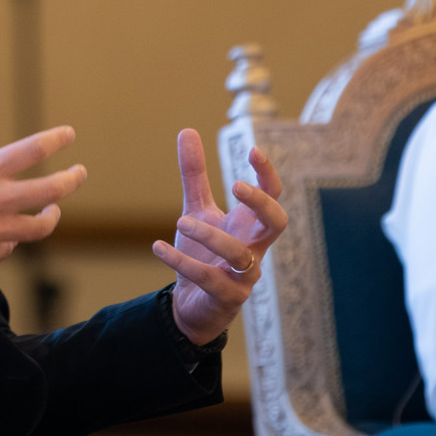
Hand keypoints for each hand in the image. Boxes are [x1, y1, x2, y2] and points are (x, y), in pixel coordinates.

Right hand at [0, 126, 86, 280]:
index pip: (32, 150)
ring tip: (53, 210)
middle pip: (52, 188)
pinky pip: (13, 244)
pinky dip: (14, 238)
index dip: (56, 140)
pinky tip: (10, 234)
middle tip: (79, 173)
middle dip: (72, 179)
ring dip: (51, 215)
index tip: (68, 135)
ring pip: (42, 224)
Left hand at [152, 129, 286, 344]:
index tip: (254, 150)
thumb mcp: (197, 210)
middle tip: (235, 186)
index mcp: (249, 226)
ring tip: (180, 221)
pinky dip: (182, 262)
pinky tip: (158, 247)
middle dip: (261, 203)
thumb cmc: (203, 253)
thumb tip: (187, 130)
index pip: (273, 197)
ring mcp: (243, 276)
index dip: (268, 175)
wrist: (192, 304)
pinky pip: (209, 279)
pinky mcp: (226, 298)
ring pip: (241, 255)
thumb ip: (195, 175)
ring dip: (211, 236)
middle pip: (277, 224)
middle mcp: (253, 249)